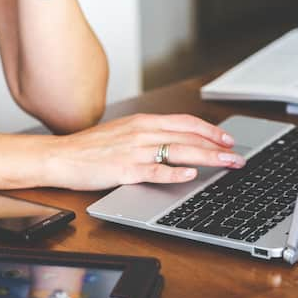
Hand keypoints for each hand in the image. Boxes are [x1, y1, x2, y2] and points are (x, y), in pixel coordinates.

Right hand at [41, 114, 245, 189]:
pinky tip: (190, 175)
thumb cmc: (91, 148)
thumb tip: (177, 142)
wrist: (60, 156)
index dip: (210, 131)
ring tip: (226, 164)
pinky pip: (154, 170)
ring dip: (207, 158)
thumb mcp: (124, 133)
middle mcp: (142, 132)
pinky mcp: (125, 170)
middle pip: (189, 137)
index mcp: (144, 122)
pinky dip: (175, 172)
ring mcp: (134, 150)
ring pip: (179, 151)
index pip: (186, 122)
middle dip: (218, 147)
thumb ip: (150, 135)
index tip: (228, 140)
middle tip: (237, 157)